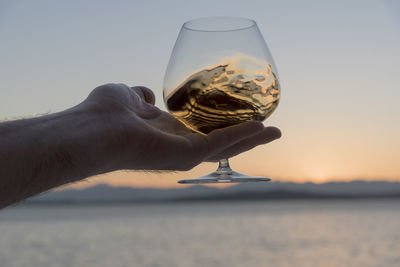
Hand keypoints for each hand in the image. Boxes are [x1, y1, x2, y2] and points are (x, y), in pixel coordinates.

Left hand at [81, 83, 280, 171]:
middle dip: (245, 136)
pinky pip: (221, 142)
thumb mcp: (128, 97)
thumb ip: (141, 98)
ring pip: (227, 146)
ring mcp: (184, 152)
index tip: (236, 117)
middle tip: (269, 129)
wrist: (92, 130)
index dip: (218, 124)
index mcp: (166, 133)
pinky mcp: (188, 154)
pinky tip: (261, 127)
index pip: (200, 131)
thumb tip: (147, 97)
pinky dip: (243, 135)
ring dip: (252, 138)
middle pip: (220, 142)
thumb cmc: (104, 114)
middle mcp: (178, 146)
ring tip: (275, 132)